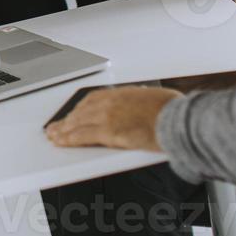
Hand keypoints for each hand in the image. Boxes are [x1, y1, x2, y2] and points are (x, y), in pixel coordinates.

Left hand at [44, 86, 180, 150]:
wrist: (180, 119)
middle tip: (56, 126)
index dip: (80, 108)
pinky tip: (62, 142)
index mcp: (122, 93)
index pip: (93, 99)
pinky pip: (83, 136)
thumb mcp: (154, 99)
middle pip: (82, 111)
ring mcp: (108, 116)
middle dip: (68, 119)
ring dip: (64, 129)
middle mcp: (112, 102)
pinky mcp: (110, 132)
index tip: (73, 113)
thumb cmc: (174, 111)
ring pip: (79, 123)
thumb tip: (140, 109)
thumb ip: (140, 104)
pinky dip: (70, 138)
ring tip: (55, 136)